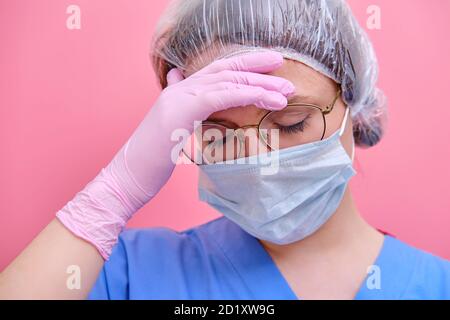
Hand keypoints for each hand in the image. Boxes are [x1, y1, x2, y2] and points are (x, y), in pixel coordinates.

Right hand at [56, 51, 294, 258]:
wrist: (127, 177)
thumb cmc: (151, 161)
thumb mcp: (171, 132)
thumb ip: (183, 112)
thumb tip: (189, 98)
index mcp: (180, 93)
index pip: (216, 72)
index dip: (243, 66)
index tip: (269, 68)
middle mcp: (180, 89)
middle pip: (224, 69)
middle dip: (257, 67)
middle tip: (284, 70)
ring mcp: (179, 97)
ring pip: (227, 80)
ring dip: (260, 83)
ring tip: (286, 90)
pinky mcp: (182, 110)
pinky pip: (221, 95)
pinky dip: (246, 94)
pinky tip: (267, 98)